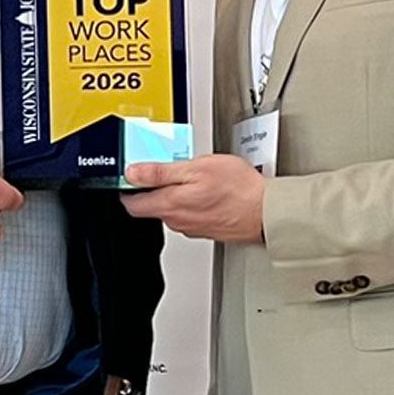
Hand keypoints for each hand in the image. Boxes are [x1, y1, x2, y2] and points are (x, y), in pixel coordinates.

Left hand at [121, 155, 264, 242]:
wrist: (267, 211)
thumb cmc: (238, 189)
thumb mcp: (196, 168)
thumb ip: (161, 172)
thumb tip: (133, 173)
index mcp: (170, 206)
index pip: (132, 204)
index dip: (127, 187)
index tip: (130, 173)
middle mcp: (178, 221)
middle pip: (151, 205)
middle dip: (152, 187)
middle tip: (165, 166)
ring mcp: (192, 227)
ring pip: (171, 208)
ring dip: (174, 192)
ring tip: (192, 174)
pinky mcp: (206, 228)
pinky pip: (189, 213)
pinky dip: (191, 200)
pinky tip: (206, 188)